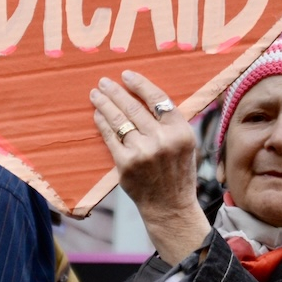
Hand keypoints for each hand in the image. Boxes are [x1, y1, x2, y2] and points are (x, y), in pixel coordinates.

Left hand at [90, 70, 209, 263]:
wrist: (170, 206)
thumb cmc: (177, 172)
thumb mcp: (185, 144)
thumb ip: (170, 123)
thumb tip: (144, 95)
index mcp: (181, 131)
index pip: (158, 99)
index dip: (140, 84)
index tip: (126, 75)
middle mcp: (162, 140)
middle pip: (134, 107)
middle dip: (115, 92)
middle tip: (104, 82)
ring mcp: (143, 152)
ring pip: (119, 120)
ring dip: (104, 104)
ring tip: (96, 94)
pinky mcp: (126, 164)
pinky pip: (110, 137)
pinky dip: (102, 124)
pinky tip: (97, 115)